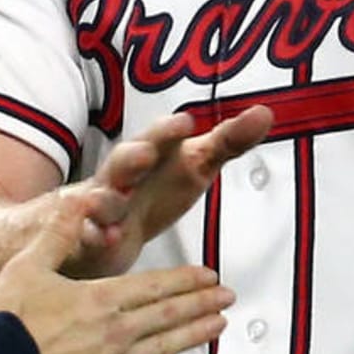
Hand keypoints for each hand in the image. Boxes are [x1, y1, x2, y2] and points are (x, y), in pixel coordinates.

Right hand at [0, 195, 233, 353]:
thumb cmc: (5, 318)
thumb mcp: (28, 264)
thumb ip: (59, 233)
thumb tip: (84, 199)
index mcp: (100, 298)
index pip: (155, 286)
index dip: (185, 280)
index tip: (210, 276)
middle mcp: (115, 332)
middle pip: (168, 314)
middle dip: (202, 303)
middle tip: (229, 297)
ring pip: (164, 348)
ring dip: (195, 335)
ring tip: (220, 327)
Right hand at [63, 105, 272, 278]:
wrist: (106, 220)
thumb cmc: (157, 185)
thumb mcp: (195, 163)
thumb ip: (229, 141)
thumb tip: (265, 113)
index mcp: (151, 153)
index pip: (160, 136)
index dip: (171, 130)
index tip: (187, 122)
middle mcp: (123, 174)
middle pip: (124, 161)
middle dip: (133, 157)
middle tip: (147, 153)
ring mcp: (102, 205)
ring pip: (100, 199)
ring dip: (106, 200)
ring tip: (112, 201)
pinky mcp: (91, 235)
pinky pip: (87, 235)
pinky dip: (94, 237)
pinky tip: (105, 239)